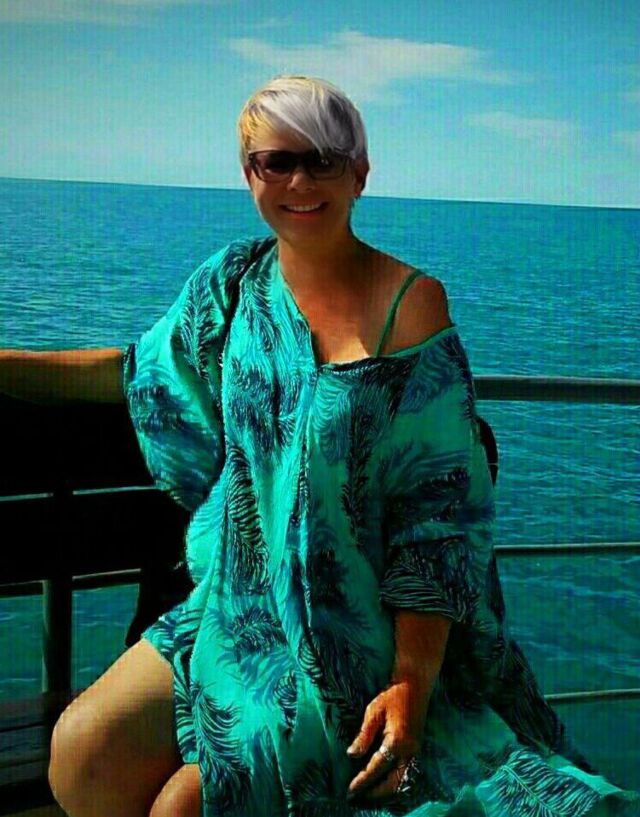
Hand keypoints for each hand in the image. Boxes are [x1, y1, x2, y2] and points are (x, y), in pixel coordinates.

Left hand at [345, 678, 430, 804]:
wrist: (414, 685)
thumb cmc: (392, 695)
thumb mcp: (373, 712)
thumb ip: (363, 736)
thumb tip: (352, 756)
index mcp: (397, 742)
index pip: (376, 768)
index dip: (362, 781)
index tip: (350, 791)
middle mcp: (409, 751)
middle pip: (392, 783)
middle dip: (375, 793)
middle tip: (357, 797)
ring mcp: (415, 751)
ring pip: (401, 781)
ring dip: (385, 790)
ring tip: (368, 793)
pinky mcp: (416, 749)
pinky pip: (405, 773)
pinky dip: (394, 781)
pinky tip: (382, 781)